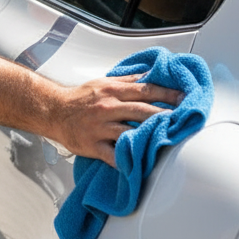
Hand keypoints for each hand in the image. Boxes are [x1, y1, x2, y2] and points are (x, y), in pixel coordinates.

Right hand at [47, 74, 183, 166]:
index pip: (145, 90)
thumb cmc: (80, 98)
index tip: (185, 97)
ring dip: (149, 137)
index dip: (167, 93)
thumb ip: (128, 80)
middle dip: (165, 115)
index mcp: (112, 91)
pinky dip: (126, 160)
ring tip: (168, 141)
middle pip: (141, 111)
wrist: (53, 111)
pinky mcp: (93, 145)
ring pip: (129, 132)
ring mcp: (100, 127)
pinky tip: (140, 165)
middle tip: (185, 119)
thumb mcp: (103, 83)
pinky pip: (112, 155)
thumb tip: (151, 73)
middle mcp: (107, 107)